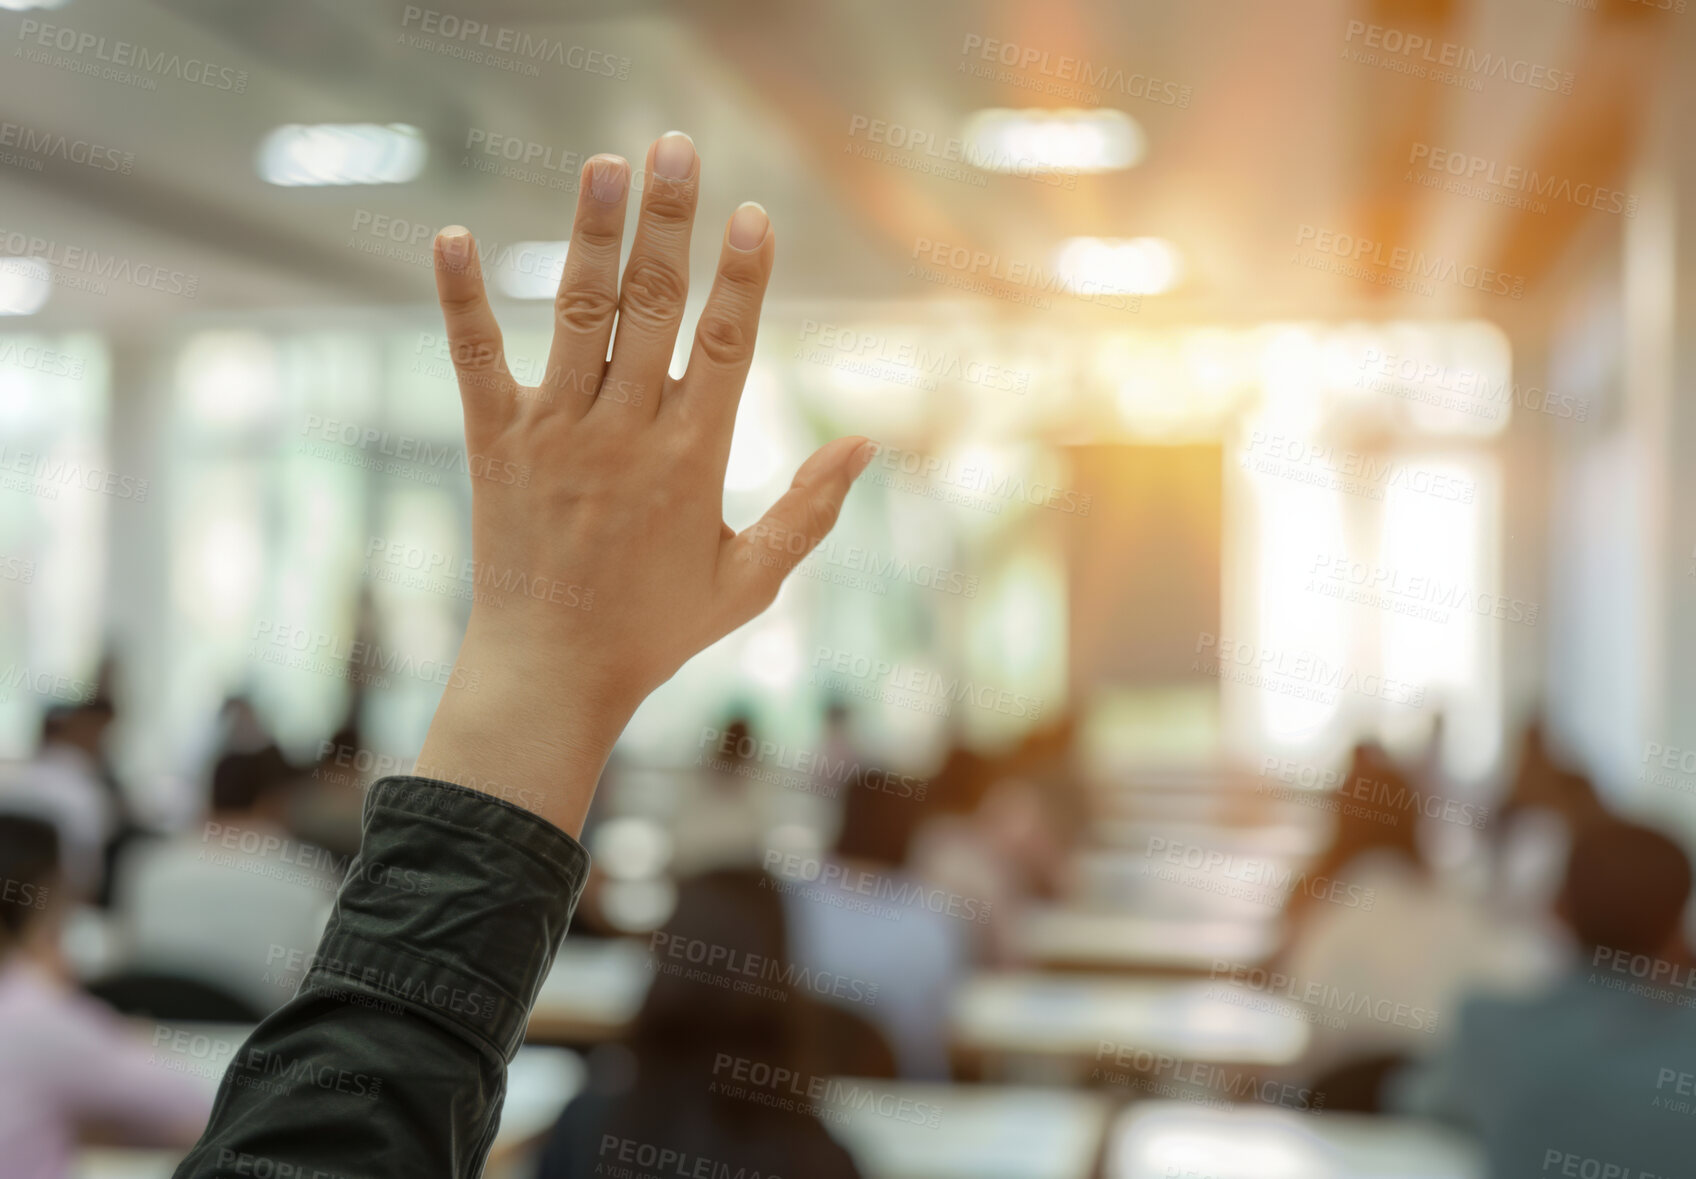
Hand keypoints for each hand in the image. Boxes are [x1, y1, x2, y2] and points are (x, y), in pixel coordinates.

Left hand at [413, 132, 873, 835]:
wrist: (550, 675)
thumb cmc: (656, 630)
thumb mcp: (750, 582)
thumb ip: (808, 513)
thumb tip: (863, 446)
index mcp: (691, 458)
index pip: (727, 344)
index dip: (743, 274)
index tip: (753, 213)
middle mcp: (623, 432)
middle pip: (653, 305)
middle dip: (669, 221)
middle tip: (675, 146)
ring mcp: (555, 434)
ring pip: (578, 314)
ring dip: (591, 233)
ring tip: (604, 162)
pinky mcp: (496, 444)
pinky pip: (476, 359)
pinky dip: (462, 299)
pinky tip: (450, 236)